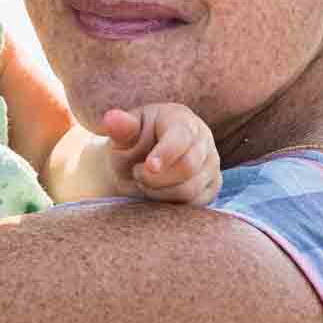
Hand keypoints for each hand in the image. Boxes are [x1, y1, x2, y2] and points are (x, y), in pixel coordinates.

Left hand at [99, 104, 222, 204]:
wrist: (141, 159)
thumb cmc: (133, 142)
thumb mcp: (123, 133)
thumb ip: (121, 128)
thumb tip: (111, 119)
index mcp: (181, 119)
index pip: (180, 138)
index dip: (164, 154)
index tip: (147, 167)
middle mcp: (203, 139)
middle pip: (188, 167)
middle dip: (155, 178)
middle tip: (136, 173)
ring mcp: (211, 163)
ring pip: (190, 190)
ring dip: (159, 192)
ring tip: (144, 181)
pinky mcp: (212, 186)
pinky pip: (195, 203)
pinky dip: (170, 202)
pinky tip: (158, 191)